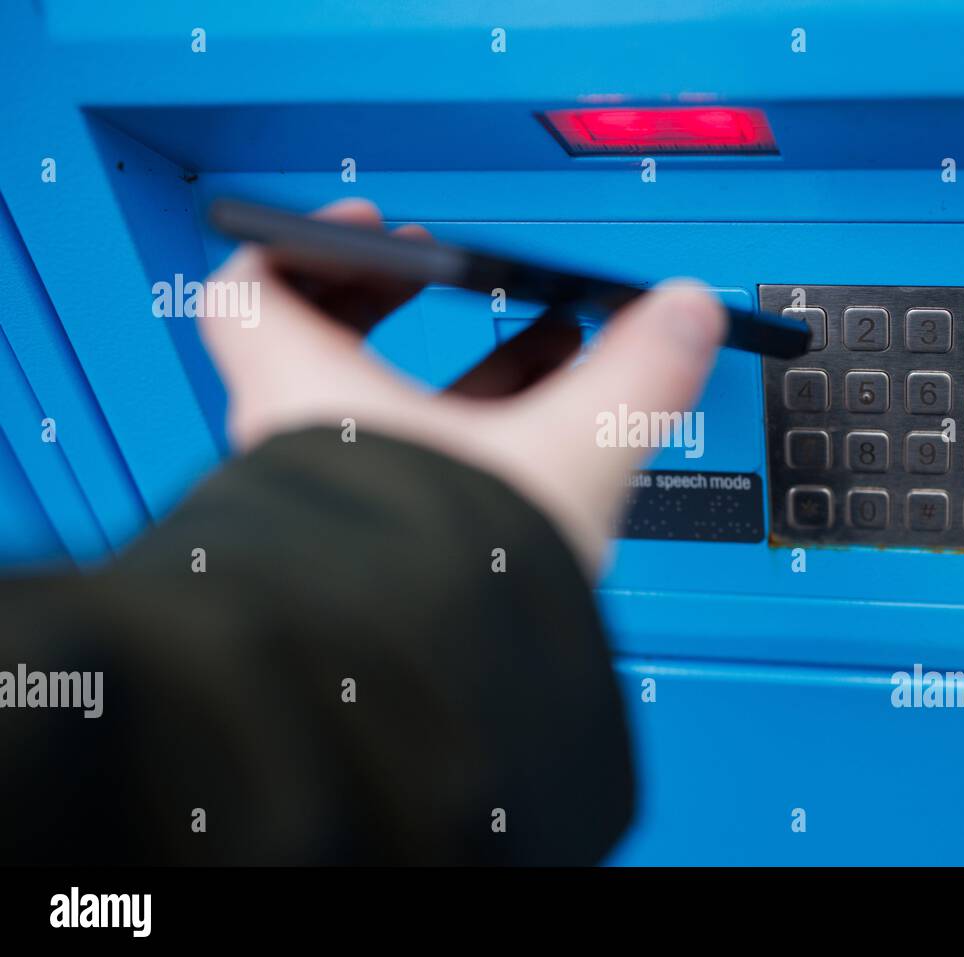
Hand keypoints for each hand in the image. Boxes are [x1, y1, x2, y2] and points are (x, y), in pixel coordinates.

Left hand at [198, 199, 726, 577]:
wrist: (415, 708)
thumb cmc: (443, 588)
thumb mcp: (567, 452)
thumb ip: (633, 375)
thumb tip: (683, 316)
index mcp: (308, 396)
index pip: (254, 286)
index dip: (312, 239)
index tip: (376, 225)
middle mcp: (299, 453)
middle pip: (321, 344)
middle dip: (399, 302)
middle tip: (450, 277)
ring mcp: (332, 515)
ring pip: (378, 417)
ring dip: (455, 377)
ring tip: (547, 351)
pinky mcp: (369, 562)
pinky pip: (407, 475)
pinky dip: (464, 444)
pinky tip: (539, 444)